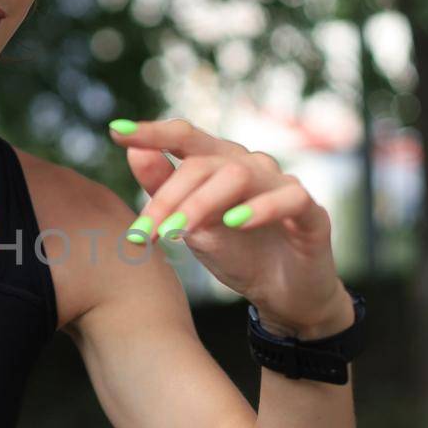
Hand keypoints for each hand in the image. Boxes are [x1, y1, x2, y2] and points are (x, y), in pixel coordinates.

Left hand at [107, 116, 347, 335]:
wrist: (284, 295)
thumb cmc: (237, 252)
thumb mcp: (192, 227)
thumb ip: (165, 191)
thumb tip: (133, 152)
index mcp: (220, 163)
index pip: (185, 137)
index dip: (152, 132)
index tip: (116, 131)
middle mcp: (251, 165)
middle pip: (204, 163)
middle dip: (167, 197)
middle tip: (142, 234)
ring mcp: (282, 184)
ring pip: (238, 176)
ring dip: (201, 203)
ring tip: (176, 232)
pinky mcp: (311, 212)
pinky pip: (288, 198)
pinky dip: (260, 209)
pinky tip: (235, 222)